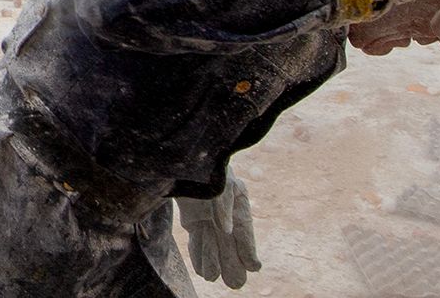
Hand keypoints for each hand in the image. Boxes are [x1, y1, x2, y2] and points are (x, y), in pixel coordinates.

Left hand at [176, 173, 259, 288]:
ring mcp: (207, 216)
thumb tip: (227, 229)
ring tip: (213, 278)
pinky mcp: (193, 219)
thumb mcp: (219, 180)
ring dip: (213, 261)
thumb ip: (223, 204)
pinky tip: (203, 270)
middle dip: (232, 262)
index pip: (244, 229)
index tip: (254, 266)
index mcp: (237, 198)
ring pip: (212, 243)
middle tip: (236, 284)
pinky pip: (198, 239)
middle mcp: (224, 211)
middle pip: (229, 242)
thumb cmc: (207, 165)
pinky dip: (199, 254)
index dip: (248, 249)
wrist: (184, 156)